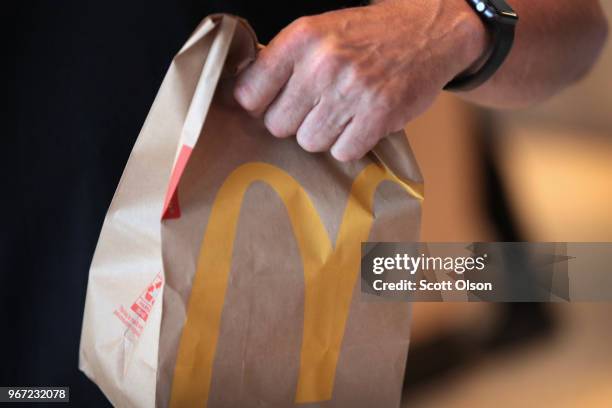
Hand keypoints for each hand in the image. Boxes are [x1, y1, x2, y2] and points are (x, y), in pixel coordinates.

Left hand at [234, 0, 486, 160]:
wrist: (427, 32)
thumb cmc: (366, 36)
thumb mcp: (318, 31)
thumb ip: (283, 62)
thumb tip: (245, 101)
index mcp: (301, 38)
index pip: (249, 93)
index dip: (260, 104)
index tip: (272, 104)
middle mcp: (322, 64)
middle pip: (278, 125)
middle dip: (294, 121)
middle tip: (315, 108)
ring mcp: (351, 91)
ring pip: (309, 142)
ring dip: (323, 135)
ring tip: (341, 113)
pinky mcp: (378, 115)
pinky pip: (343, 152)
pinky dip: (350, 144)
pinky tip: (360, 123)